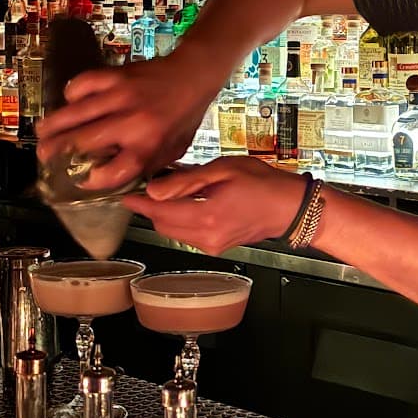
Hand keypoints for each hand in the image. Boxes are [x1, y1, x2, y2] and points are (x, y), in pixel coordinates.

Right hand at [36, 51, 221, 192]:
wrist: (194, 75)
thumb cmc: (184, 116)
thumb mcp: (174, 150)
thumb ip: (148, 166)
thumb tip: (121, 182)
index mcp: (148, 145)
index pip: (113, 171)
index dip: (93, 180)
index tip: (82, 182)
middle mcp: (132, 123)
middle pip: (83, 141)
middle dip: (58, 151)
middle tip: (44, 156)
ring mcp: (121, 97)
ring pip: (76, 112)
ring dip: (54, 125)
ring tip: (41, 134)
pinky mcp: (115, 76)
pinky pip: (83, 84)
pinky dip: (72, 93)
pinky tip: (69, 102)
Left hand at [122, 158, 311, 254]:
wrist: (290, 207)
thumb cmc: (262, 183)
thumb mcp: (223, 169)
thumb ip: (185, 181)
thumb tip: (153, 190)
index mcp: (207, 216)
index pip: (160, 212)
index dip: (140, 203)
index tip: (127, 194)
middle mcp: (206, 237)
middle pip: (162, 225)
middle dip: (151, 208)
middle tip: (148, 186)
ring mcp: (212, 245)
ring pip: (173, 231)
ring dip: (166, 214)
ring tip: (170, 191)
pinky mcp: (217, 247)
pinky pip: (188, 235)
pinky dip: (181, 220)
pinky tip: (188, 203)